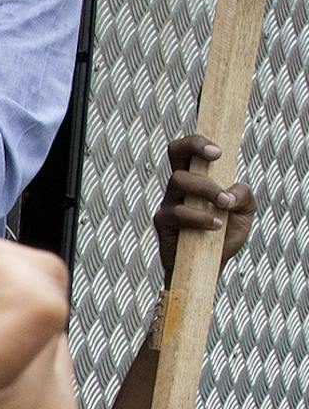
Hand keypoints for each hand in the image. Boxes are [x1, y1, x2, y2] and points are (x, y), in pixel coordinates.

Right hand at [154, 133, 256, 284]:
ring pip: (179, 181)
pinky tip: (215, 226)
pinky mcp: (163, 223)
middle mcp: (179, 187)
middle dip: (195, 147)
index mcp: (196, 179)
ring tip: (224, 206)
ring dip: (206, 189)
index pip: (187, 150)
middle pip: (175, 152)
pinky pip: (177, 212)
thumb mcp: (245, 213)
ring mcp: (168, 203)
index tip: (218, 151)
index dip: (197, 142)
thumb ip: (245, 196)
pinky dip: (200, 218)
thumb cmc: (224, 237)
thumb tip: (231, 191)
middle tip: (216, 157)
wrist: (210, 267)